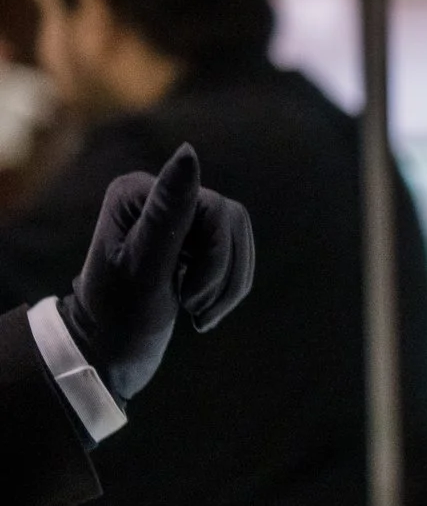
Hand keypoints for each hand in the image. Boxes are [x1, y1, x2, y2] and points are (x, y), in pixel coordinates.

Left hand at [62, 145, 254, 399]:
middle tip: (193, 309)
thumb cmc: (118, 315)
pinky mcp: (192, 243)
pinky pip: (238, 255)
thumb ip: (168, 212)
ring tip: (199, 314)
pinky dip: (230, 289)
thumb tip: (189, 151)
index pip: (212, 208)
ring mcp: (177, 220)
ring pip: (239, 239)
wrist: (108, 354)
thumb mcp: (143, 267)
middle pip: (229, 222)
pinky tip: (203, 311)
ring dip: (229, 284)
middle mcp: (157, 197)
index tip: (185, 297)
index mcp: (138, 193)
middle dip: (221, 273)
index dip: (213, 256)